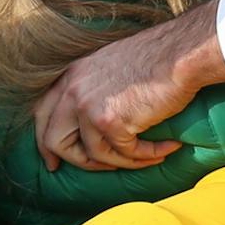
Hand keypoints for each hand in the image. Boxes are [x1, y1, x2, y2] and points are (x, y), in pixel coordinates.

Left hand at [31, 0, 224, 169]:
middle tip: (98, 169)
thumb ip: (93, 90)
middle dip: (77, 161)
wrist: (182, 55)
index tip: (53, 160)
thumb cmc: (158, 59)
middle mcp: (73, 90)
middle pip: (54, 141)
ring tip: (150, 155)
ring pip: (93, 155)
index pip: (41, 113)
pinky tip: (166, 148)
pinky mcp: (111, 122)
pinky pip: (125, 154)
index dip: (44, 143)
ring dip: (123, 161)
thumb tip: (93, 124)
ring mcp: (89, 107)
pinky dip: (147, 156)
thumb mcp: (111, 68)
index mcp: (71, 75)